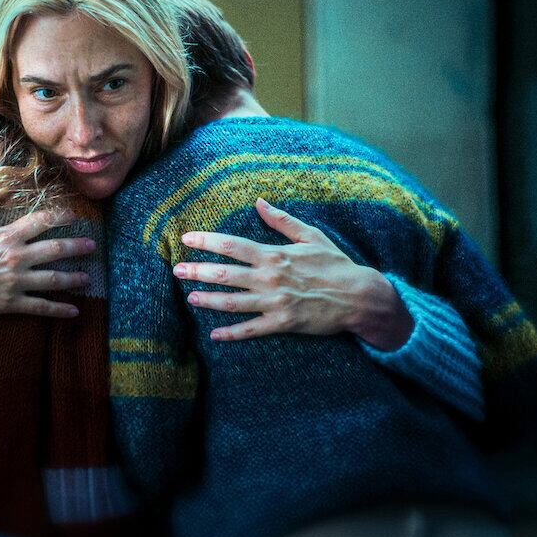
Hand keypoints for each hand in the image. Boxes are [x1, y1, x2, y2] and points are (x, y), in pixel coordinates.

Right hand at [0, 208, 94, 320]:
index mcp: (4, 236)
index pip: (40, 221)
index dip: (59, 217)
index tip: (72, 216)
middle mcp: (15, 257)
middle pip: (55, 249)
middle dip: (76, 246)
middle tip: (92, 245)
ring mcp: (15, 282)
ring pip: (53, 279)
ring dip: (74, 278)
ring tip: (87, 277)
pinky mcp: (10, 303)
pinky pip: (41, 307)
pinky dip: (59, 310)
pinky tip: (74, 311)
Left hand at [174, 198, 412, 348]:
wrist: (359, 296)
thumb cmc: (335, 264)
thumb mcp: (310, 236)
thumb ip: (281, 220)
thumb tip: (259, 202)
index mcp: (275, 254)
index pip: (233, 246)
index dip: (207, 242)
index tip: (187, 239)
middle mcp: (270, 278)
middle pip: (225, 274)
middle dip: (198, 271)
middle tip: (177, 270)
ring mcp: (275, 302)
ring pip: (233, 303)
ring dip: (208, 300)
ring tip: (190, 297)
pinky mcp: (282, 323)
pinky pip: (251, 330)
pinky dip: (232, 334)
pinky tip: (215, 335)